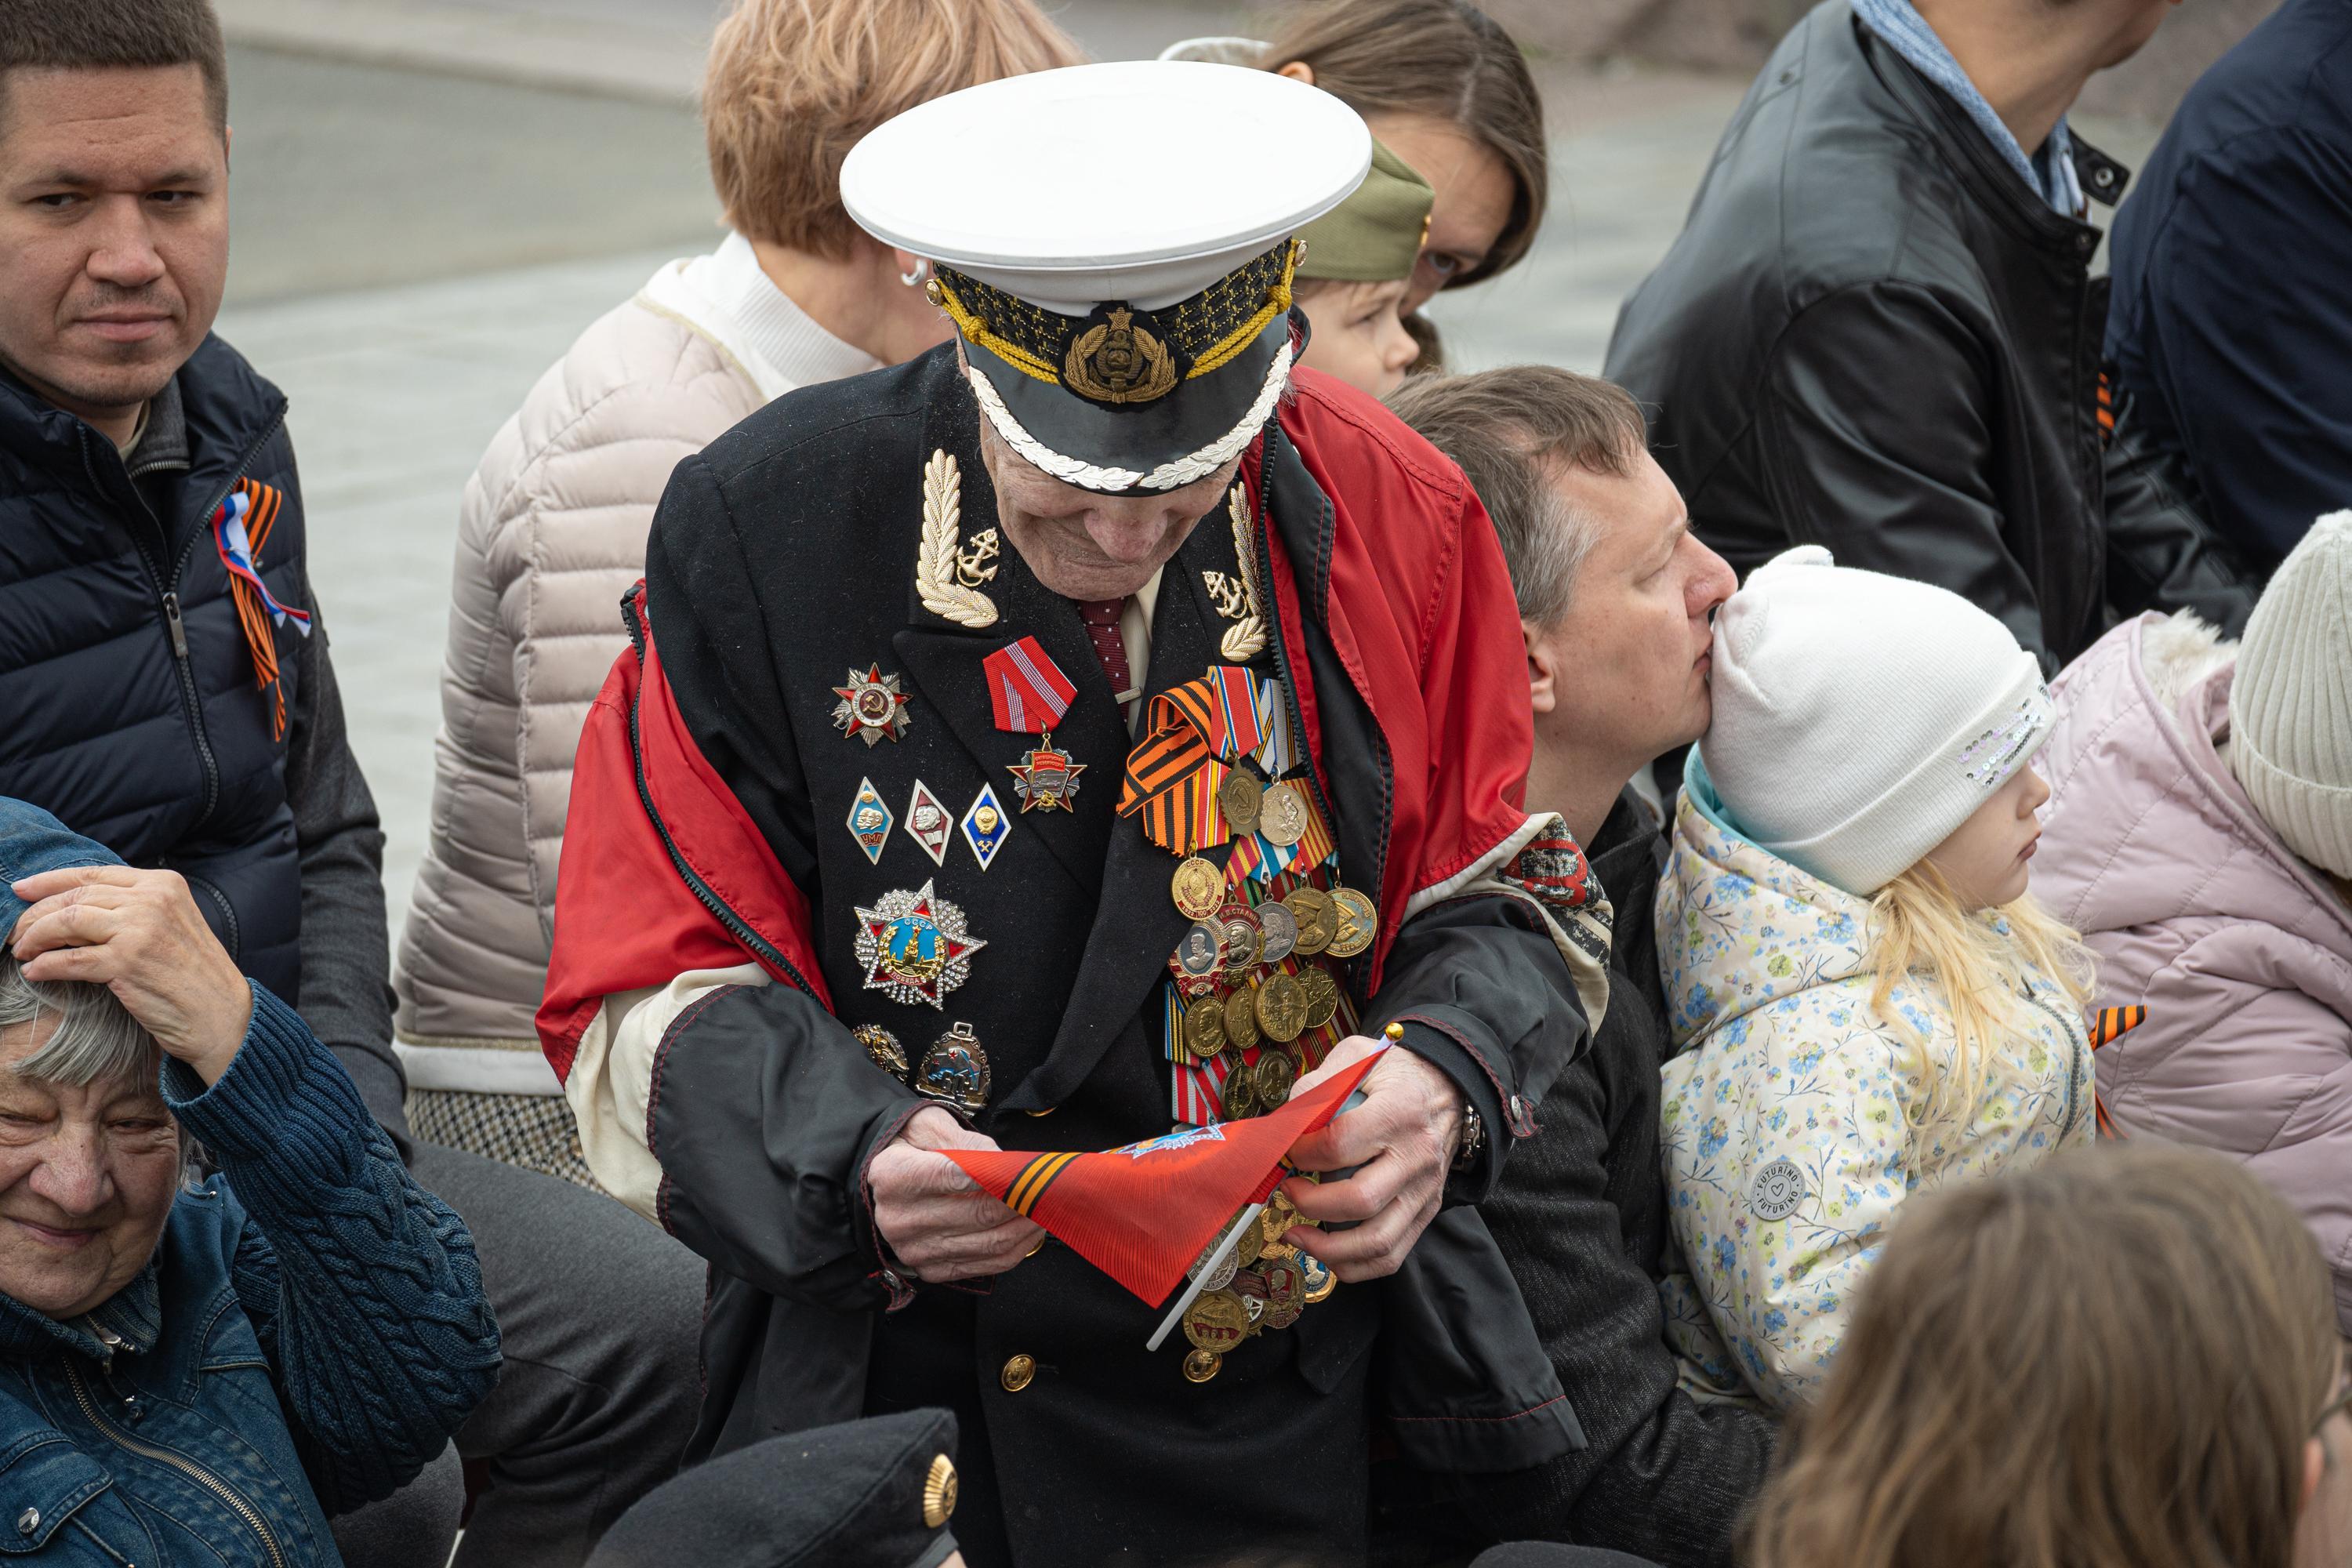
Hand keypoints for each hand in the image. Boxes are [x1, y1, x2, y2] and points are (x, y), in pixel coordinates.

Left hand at [10, 866, 252, 1085]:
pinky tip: (36, 973)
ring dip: (35, 938)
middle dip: (35, 914)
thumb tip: (73, 907)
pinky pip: (70, 960)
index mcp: (164, 884)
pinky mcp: (127, 963)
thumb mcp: (171, 925)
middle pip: (75, 896)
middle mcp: (152, 900)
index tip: (22, 889)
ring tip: (23, 952)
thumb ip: (134, 908)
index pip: (94, 874)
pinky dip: (46, 967)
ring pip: (66, 922)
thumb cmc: (194, 976)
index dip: (50, 881)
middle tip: (15, 932)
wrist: (223, 1015)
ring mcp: (140, 929)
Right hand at [869, 1105, 1043, 1282]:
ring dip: (1026, 1227)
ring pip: (988, 1243)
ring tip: (1047, 1208)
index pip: (951, 1176)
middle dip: (1023, 1201)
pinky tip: (1030, 1229)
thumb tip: (1004, 1165)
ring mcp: (915, 1249)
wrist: (882, 1185)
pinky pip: (985, 1265)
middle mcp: (899, 1218)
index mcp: (894, 1175)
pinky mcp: (931, 1270)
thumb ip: (965, 1142)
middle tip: (1050, 1189)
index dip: (994, 1176)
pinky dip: (1016, 1249)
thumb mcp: (929, 1126)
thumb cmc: (909, 1148)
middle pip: (977, 1213)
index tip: (1026, 1172)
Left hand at [1278, 1034, 1463, 1281]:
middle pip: (1359, 1200)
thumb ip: (1317, 1085)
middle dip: (1309, 1203)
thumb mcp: (1357, 1057)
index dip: (1300, 1153)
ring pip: (1377, 1241)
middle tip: (1287, 1189)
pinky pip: (1390, 1256)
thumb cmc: (1394, 1074)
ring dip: (1327, 1248)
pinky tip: (1323, 1250)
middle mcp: (1416, 1155)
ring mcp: (1425, 1189)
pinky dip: (1353, 1265)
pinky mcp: (1425, 1212)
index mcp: (1399, 1110)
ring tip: (1295, 1233)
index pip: (1339, 1145)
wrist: (1447, 1089)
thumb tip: (1284, 1124)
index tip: (1285, 1151)